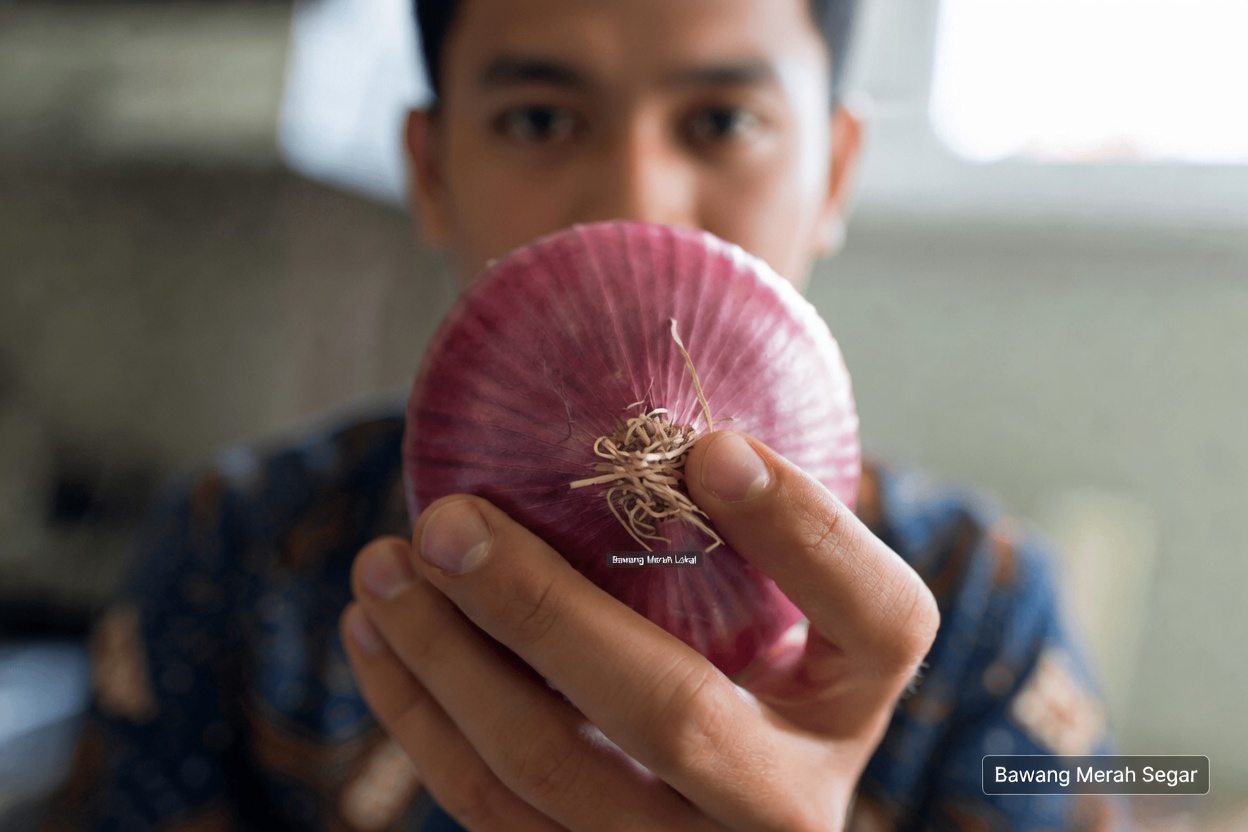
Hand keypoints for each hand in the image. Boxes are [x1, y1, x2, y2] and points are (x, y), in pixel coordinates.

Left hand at [340, 431, 939, 830]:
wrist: (720, 782)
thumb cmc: (743, 632)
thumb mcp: (776, 582)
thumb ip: (738, 506)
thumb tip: (645, 379)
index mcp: (860, 696)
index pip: (872, 613)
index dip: (797, 527)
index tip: (707, 445)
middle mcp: (795, 799)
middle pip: (677, 715)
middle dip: (541, 611)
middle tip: (446, 521)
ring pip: (553, 776)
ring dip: (446, 664)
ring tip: (383, 565)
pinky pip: (494, 812)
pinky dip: (422, 720)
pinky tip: (377, 635)